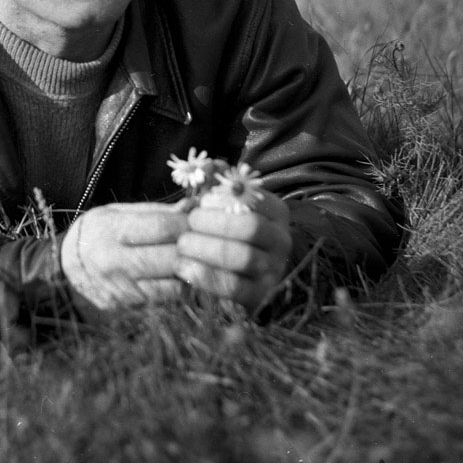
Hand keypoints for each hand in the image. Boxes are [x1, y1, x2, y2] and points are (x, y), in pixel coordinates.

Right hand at [60, 202, 188, 312]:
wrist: (67, 262)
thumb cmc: (101, 230)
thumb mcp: (121, 212)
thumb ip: (158, 211)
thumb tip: (194, 206)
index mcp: (111, 230)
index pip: (161, 227)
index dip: (186, 224)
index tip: (197, 222)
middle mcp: (113, 262)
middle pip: (170, 258)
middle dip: (192, 250)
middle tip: (202, 243)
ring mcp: (118, 289)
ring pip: (172, 286)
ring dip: (187, 274)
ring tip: (188, 261)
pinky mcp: (124, 308)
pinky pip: (162, 301)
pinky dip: (175, 290)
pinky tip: (173, 277)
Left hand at [175, 190, 291, 311]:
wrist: (241, 272)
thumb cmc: (227, 228)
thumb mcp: (224, 203)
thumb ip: (216, 182)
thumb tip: (208, 166)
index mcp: (275, 212)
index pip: (252, 201)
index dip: (220, 201)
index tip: (198, 202)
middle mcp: (281, 240)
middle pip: (250, 228)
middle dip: (213, 225)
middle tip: (188, 224)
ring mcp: (274, 270)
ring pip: (243, 257)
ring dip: (206, 250)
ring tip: (181, 245)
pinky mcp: (260, 297)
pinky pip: (235, 288)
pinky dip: (206, 278)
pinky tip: (184, 269)